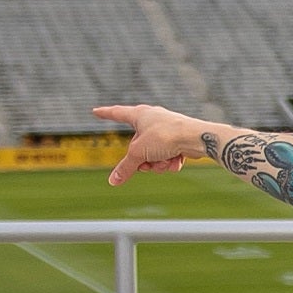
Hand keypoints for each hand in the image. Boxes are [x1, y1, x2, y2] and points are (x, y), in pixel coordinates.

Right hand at [95, 104, 211, 186]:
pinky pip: (167, 156)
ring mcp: (166, 130)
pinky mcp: (179, 141)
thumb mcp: (140, 153)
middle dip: (142, 159)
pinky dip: (170, 161)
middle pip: (137, 146)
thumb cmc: (166, 136)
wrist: (196, 138)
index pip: (116, 113)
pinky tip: (177, 160)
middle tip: (147, 163)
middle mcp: (152, 120)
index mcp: (139, 115)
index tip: (96, 111)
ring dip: (157, 163)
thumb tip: (113, 181)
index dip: (105, 114)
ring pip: (153, 154)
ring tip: (165, 160)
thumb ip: (126, 168)